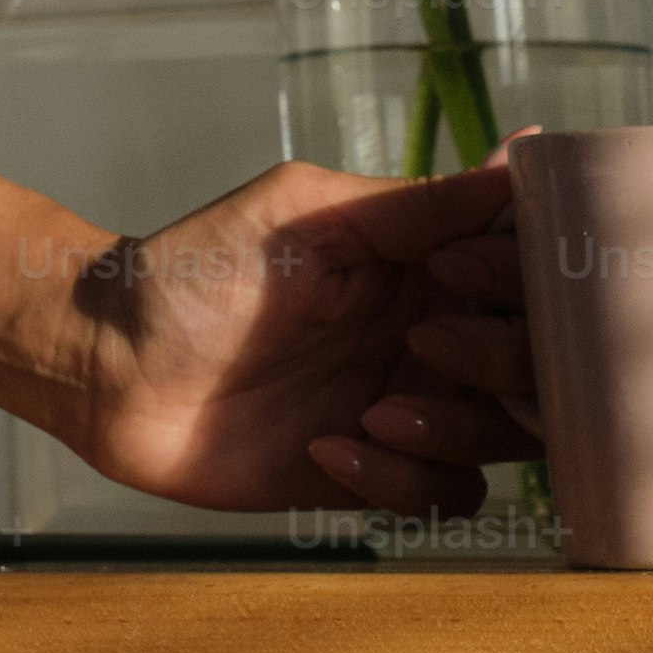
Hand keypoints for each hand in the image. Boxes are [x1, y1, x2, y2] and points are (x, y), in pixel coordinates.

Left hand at [49, 158, 541, 517]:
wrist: (111, 363)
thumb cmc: (193, 268)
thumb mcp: (305, 216)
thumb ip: (417, 204)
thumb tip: (524, 158)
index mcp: (424, 260)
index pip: (533, 271)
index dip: (529, 282)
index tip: (462, 279)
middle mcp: (432, 332)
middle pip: (541, 362)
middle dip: (501, 365)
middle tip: (421, 352)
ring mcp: (409, 404)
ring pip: (508, 437)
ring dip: (454, 432)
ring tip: (370, 416)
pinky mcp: (378, 471)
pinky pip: (448, 494)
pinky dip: (403, 481)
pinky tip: (327, 452)